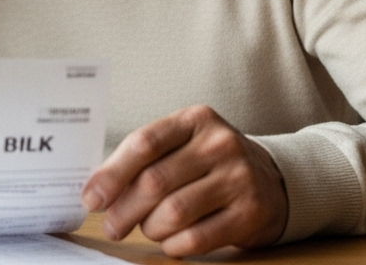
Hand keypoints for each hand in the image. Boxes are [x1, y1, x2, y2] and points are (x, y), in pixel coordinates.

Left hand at [81, 105, 287, 257]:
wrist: (273, 180)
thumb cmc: (212, 163)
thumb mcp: (185, 144)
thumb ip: (145, 159)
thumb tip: (99, 189)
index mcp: (196, 120)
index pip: (145, 143)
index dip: (112, 173)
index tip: (92, 197)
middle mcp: (220, 144)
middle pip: (155, 181)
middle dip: (124, 209)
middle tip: (112, 226)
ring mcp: (239, 178)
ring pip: (174, 212)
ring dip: (150, 228)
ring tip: (147, 229)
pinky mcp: (250, 213)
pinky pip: (197, 237)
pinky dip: (174, 244)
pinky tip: (170, 241)